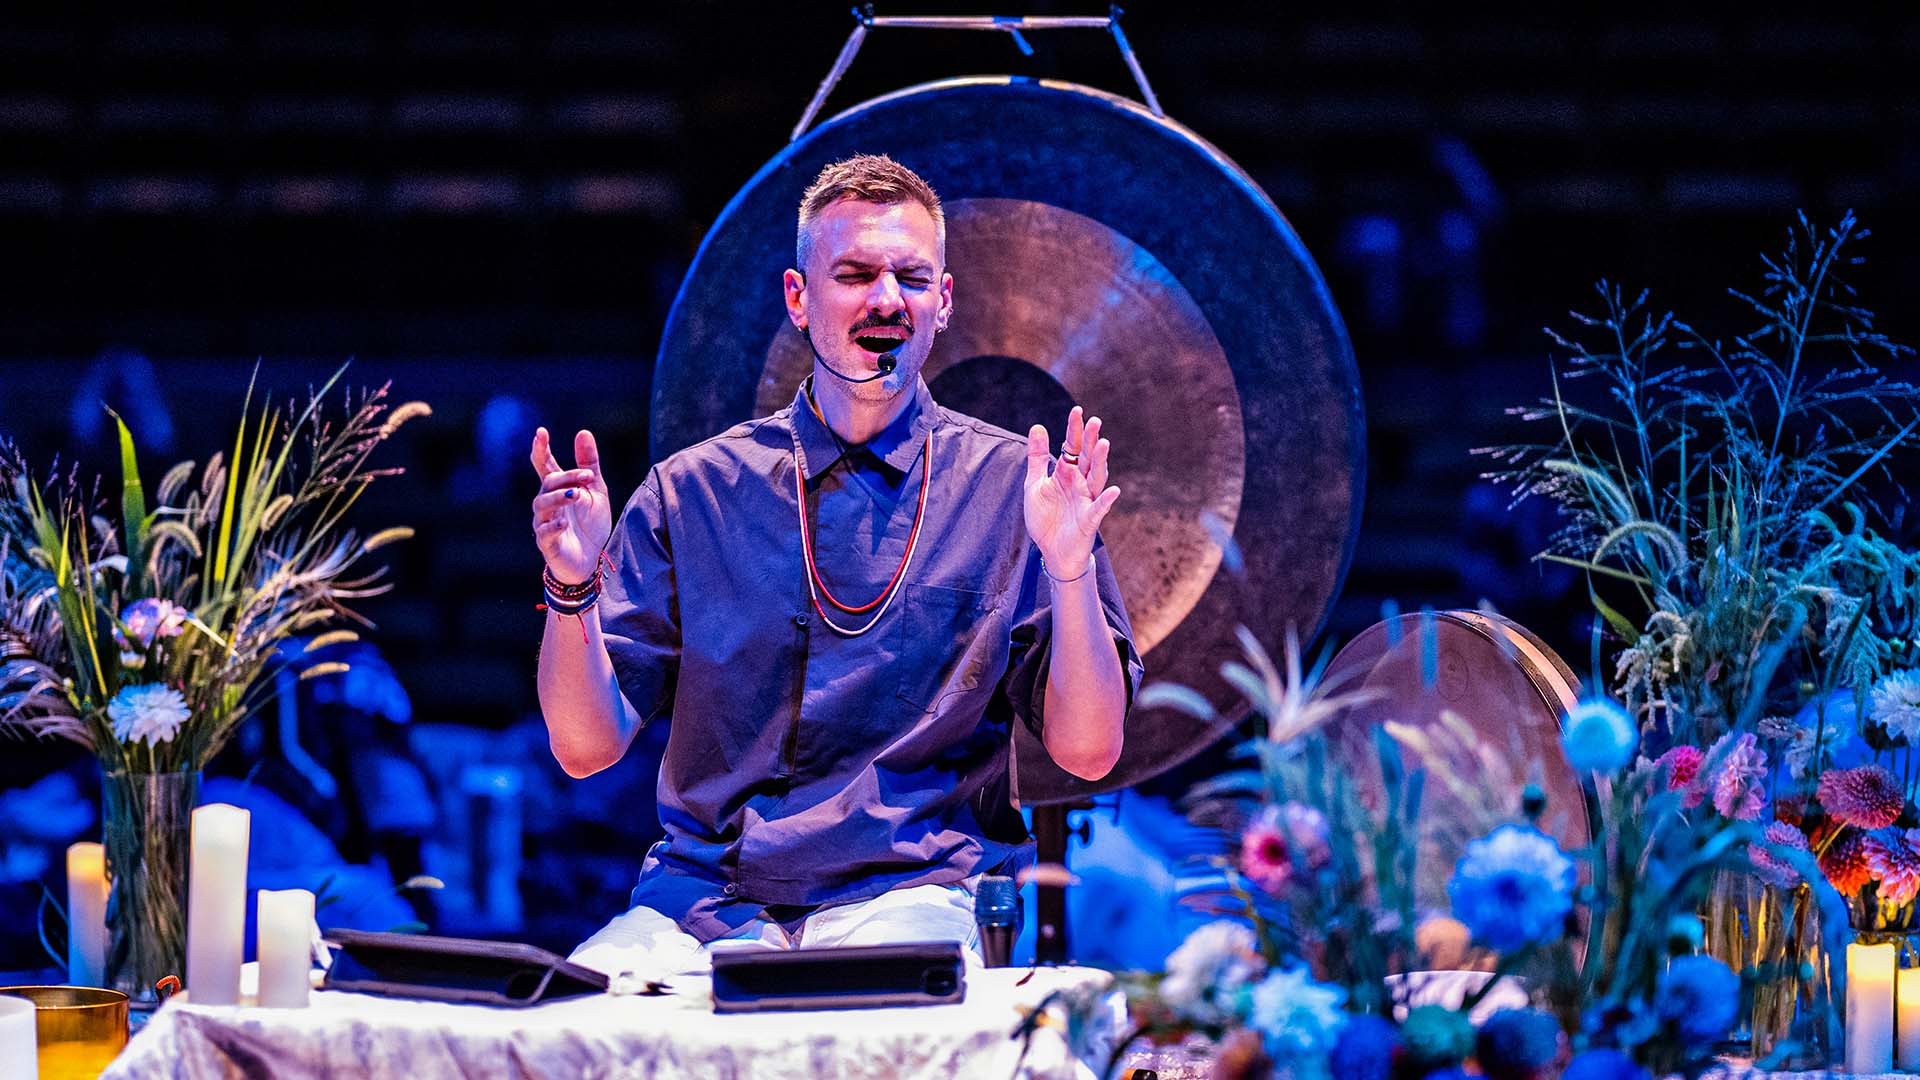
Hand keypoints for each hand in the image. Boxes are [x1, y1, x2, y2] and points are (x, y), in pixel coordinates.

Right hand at [529, 427, 612, 582]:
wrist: (591, 560)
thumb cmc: (590, 524)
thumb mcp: (596, 491)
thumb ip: (589, 464)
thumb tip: (583, 432)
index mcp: (558, 489)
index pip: (545, 465)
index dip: (541, 449)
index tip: (541, 432)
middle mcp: (548, 504)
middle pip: (548, 483)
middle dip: (567, 477)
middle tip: (587, 476)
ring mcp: (545, 523)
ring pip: (542, 505)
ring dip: (559, 497)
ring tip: (576, 495)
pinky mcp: (548, 544)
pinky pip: (544, 532)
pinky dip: (554, 525)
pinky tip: (565, 522)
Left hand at [1024, 406, 1120, 571]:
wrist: (1051, 552)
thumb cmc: (1046, 518)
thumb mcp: (1035, 485)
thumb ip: (1037, 458)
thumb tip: (1039, 426)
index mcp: (1066, 474)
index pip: (1072, 447)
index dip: (1075, 430)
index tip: (1078, 411)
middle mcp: (1079, 484)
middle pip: (1086, 459)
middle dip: (1090, 440)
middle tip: (1094, 421)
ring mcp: (1086, 500)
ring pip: (1095, 478)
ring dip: (1099, 462)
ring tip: (1103, 444)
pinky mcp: (1089, 520)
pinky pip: (1099, 509)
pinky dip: (1106, 500)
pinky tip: (1114, 490)